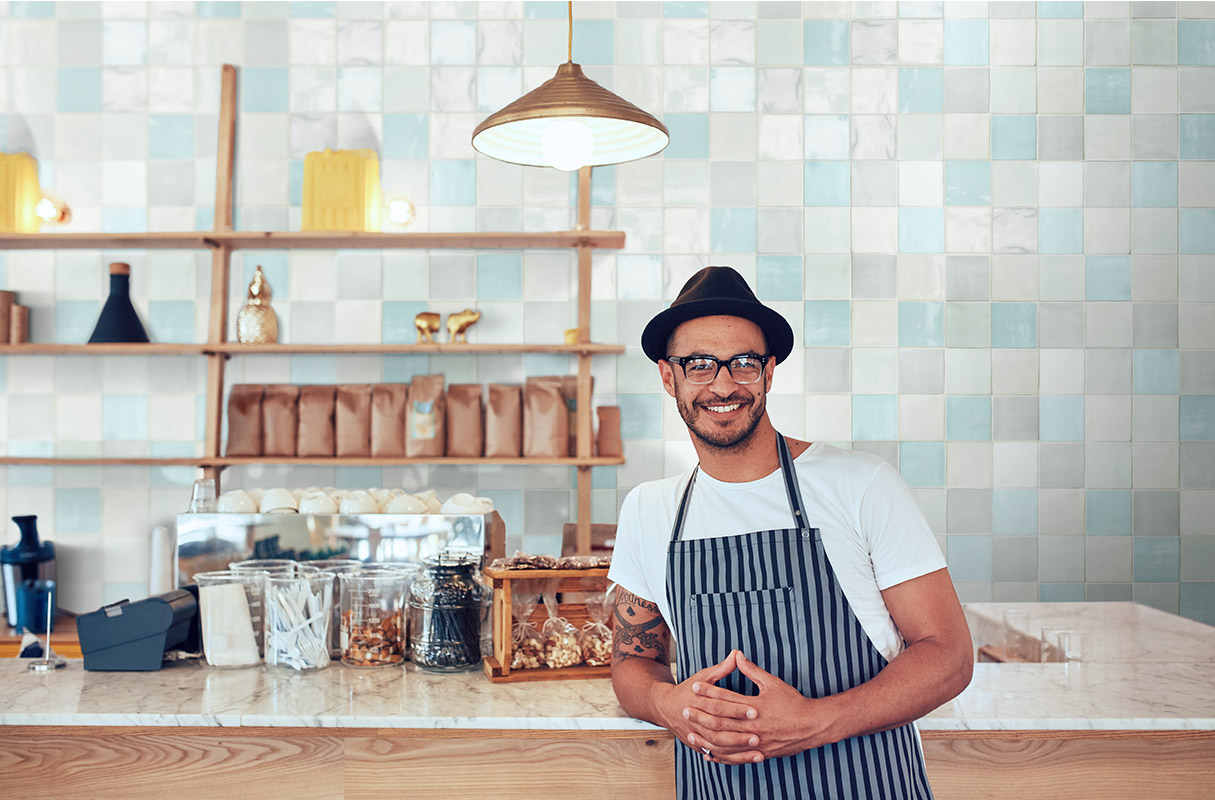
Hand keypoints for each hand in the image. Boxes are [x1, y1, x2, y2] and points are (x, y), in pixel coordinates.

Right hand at [653, 650, 760, 761]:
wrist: (665, 707)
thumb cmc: (688, 689)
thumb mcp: (703, 676)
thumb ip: (721, 668)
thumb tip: (737, 654)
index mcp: (697, 701)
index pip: (719, 706)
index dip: (737, 709)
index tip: (755, 710)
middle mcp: (695, 720)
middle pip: (718, 728)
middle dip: (739, 733)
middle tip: (759, 735)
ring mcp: (696, 735)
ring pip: (718, 745)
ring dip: (738, 750)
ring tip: (758, 751)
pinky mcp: (698, 746)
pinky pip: (716, 755)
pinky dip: (731, 759)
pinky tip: (747, 759)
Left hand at [684, 651, 821, 763]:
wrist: (813, 725)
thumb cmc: (793, 702)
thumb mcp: (773, 682)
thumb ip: (752, 670)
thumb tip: (737, 655)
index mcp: (755, 706)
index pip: (726, 698)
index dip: (708, 692)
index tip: (694, 686)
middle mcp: (753, 726)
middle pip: (721, 721)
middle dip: (701, 715)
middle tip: (685, 709)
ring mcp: (756, 742)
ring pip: (725, 742)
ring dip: (706, 737)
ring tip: (691, 732)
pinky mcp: (759, 753)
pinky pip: (736, 757)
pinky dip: (721, 756)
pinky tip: (709, 753)